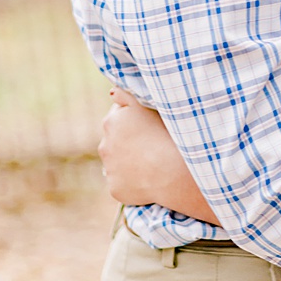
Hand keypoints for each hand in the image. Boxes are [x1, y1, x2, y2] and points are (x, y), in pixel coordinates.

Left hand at [100, 87, 218, 224]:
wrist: (175, 174)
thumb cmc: (169, 134)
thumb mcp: (149, 105)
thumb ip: (127, 94)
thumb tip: (112, 91)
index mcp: (113, 121)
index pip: (121, 114)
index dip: (137, 117)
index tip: (152, 122)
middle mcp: (105, 144)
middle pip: (117, 138)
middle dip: (131, 139)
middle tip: (155, 141)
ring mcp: (110, 169)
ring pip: (119, 161)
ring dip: (132, 159)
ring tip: (156, 160)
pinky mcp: (115, 188)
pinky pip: (124, 181)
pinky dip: (135, 179)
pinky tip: (152, 177)